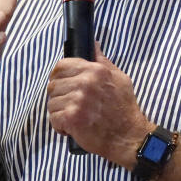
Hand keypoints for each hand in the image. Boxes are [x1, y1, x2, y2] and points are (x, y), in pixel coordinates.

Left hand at [47, 44, 151, 164]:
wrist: (128, 136)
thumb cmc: (124, 108)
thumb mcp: (119, 78)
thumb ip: (103, 62)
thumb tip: (93, 45)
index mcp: (95, 70)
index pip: (61, 66)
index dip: (59, 77)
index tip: (65, 86)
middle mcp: (85, 82)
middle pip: (53, 85)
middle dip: (59, 97)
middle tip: (71, 105)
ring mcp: (78, 100)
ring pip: (52, 103)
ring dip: (60, 112)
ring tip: (74, 117)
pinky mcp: (72, 118)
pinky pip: (53, 118)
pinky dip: (60, 126)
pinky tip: (73, 127)